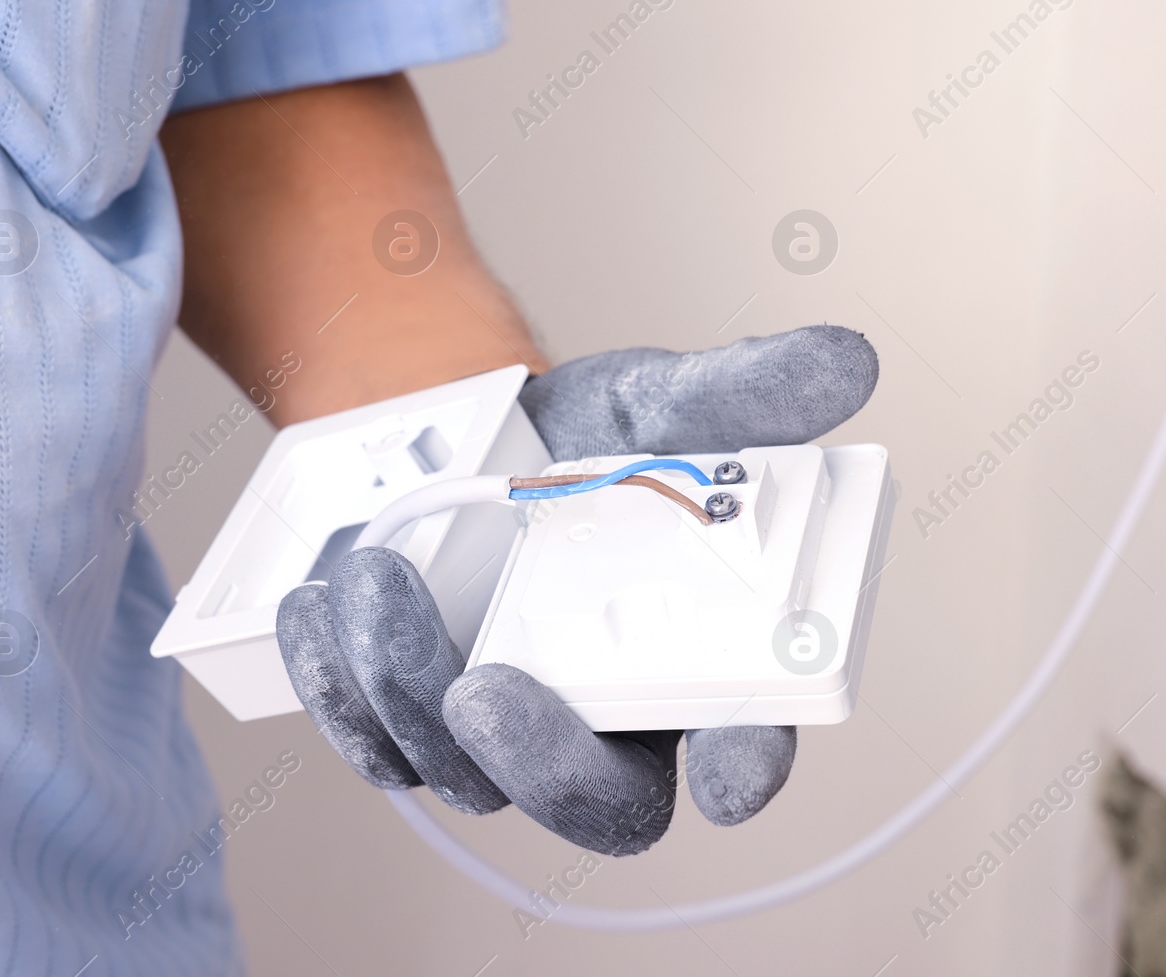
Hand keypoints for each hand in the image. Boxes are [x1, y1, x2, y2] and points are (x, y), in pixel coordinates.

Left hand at [276, 325, 877, 853]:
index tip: (733, 767)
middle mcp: (610, 718)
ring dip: (407, 687)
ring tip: (374, 574)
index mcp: (701, 662)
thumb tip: (844, 360)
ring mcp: (508, 730)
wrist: (470, 437)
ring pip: (464, 774)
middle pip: (602, 806)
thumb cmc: (587, 441)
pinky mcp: (416, 721)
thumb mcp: (661, 405)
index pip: (746, 740)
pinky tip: (321, 606)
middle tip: (488, 689)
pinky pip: (373, 742)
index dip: (746, 764)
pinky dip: (337, 683)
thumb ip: (746, 394)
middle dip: (544, 763)